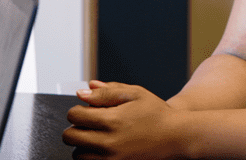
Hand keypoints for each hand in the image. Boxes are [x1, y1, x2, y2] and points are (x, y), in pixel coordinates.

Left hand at [63, 80, 185, 159]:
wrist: (176, 137)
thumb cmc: (158, 114)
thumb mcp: (136, 94)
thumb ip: (108, 91)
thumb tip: (83, 92)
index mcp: (112, 120)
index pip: (74, 115)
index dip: (78, 110)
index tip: (88, 110)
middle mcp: (108, 142)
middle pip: (69, 136)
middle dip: (77, 127)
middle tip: (92, 124)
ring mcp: (110, 159)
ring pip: (77, 153)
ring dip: (83, 144)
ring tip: (100, 137)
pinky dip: (91, 156)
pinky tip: (104, 148)